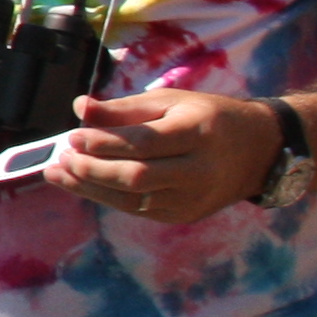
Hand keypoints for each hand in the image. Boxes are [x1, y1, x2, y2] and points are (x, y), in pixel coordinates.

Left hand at [47, 90, 284, 228]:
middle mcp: (200, 170)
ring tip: (58, 174)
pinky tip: (83, 184)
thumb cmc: (208, 117)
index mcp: (198, 133)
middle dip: (93, 170)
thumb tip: (79, 107)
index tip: (73, 137)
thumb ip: (125, 108)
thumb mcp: (171, 101)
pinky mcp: (186, 215)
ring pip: (134, 199)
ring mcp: (194, 198)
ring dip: (90, 188)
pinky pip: (139, 209)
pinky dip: (108, 197)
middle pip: (138, 177)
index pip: (144, 143)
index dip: (105, 142)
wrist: (258, 151)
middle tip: (61, 158)